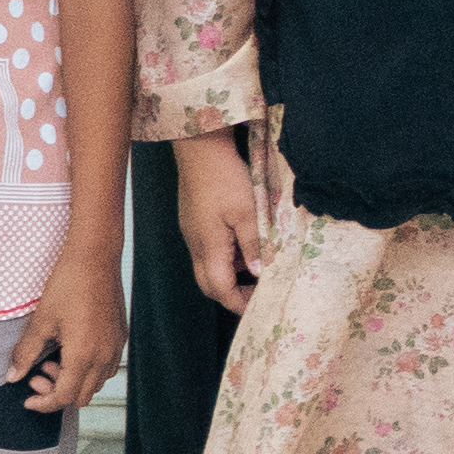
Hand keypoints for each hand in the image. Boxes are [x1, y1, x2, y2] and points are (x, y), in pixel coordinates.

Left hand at [16, 252, 125, 416]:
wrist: (95, 257)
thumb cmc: (68, 284)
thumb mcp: (41, 321)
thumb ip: (26, 352)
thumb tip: (13, 375)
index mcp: (83, 354)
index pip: (64, 397)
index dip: (44, 403)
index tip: (28, 399)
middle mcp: (104, 355)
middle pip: (82, 396)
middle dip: (57, 393)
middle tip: (37, 375)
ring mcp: (115, 346)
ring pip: (96, 383)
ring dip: (74, 381)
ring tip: (54, 360)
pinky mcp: (120, 336)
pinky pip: (107, 367)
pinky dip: (88, 369)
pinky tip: (72, 351)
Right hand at [172, 133, 271, 313]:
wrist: (200, 148)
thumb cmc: (225, 178)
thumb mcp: (247, 212)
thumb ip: (253, 245)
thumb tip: (259, 273)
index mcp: (207, 247)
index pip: (220, 290)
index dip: (239, 303)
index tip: (260, 305)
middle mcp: (196, 245)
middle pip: (210, 284)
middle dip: (233, 294)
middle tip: (259, 293)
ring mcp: (193, 233)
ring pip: (209, 267)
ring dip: (232, 273)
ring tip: (260, 266)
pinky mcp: (195, 222)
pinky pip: (209, 250)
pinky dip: (228, 256)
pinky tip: (247, 243)